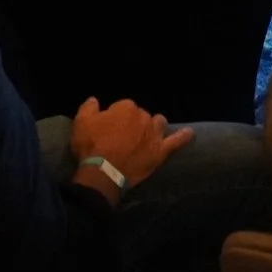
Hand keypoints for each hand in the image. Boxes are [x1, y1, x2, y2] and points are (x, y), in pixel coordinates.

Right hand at [68, 96, 191, 199]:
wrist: (103, 172)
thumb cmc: (91, 145)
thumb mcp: (81, 122)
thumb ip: (89, 107)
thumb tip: (94, 100)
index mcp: (126, 107)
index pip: (124, 107)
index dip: (116, 118)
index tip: (110, 128)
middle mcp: (143, 117)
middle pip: (141, 115)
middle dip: (134, 123)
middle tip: (123, 137)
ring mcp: (154, 134)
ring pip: (158, 123)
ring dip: (154, 126)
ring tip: (147, 135)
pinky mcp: (160, 151)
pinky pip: (176, 142)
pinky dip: (183, 137)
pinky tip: (189, 133)